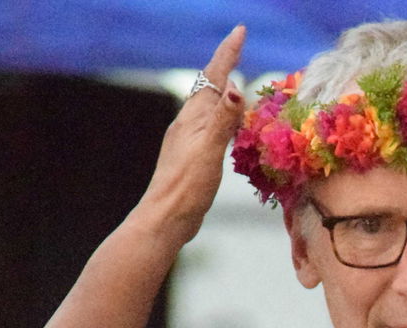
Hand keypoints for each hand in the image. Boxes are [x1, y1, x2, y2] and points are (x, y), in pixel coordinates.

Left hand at [136, 25, 246, 243]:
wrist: (165, 218)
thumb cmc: (187, 186)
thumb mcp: (209, 151)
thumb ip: (223, 120)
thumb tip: (234, 86)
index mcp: (193, 117)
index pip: (213, 76)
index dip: (228, 52)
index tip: (240, 30)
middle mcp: (188, 123)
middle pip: (208, 85)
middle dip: (224, 63)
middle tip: (238, 45)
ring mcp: (188, 139)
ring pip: (207, 104)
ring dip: (222, 88)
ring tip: (233, 77)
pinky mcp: (191, 156)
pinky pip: (209, 123)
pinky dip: (221, 113)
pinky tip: (224, 124)